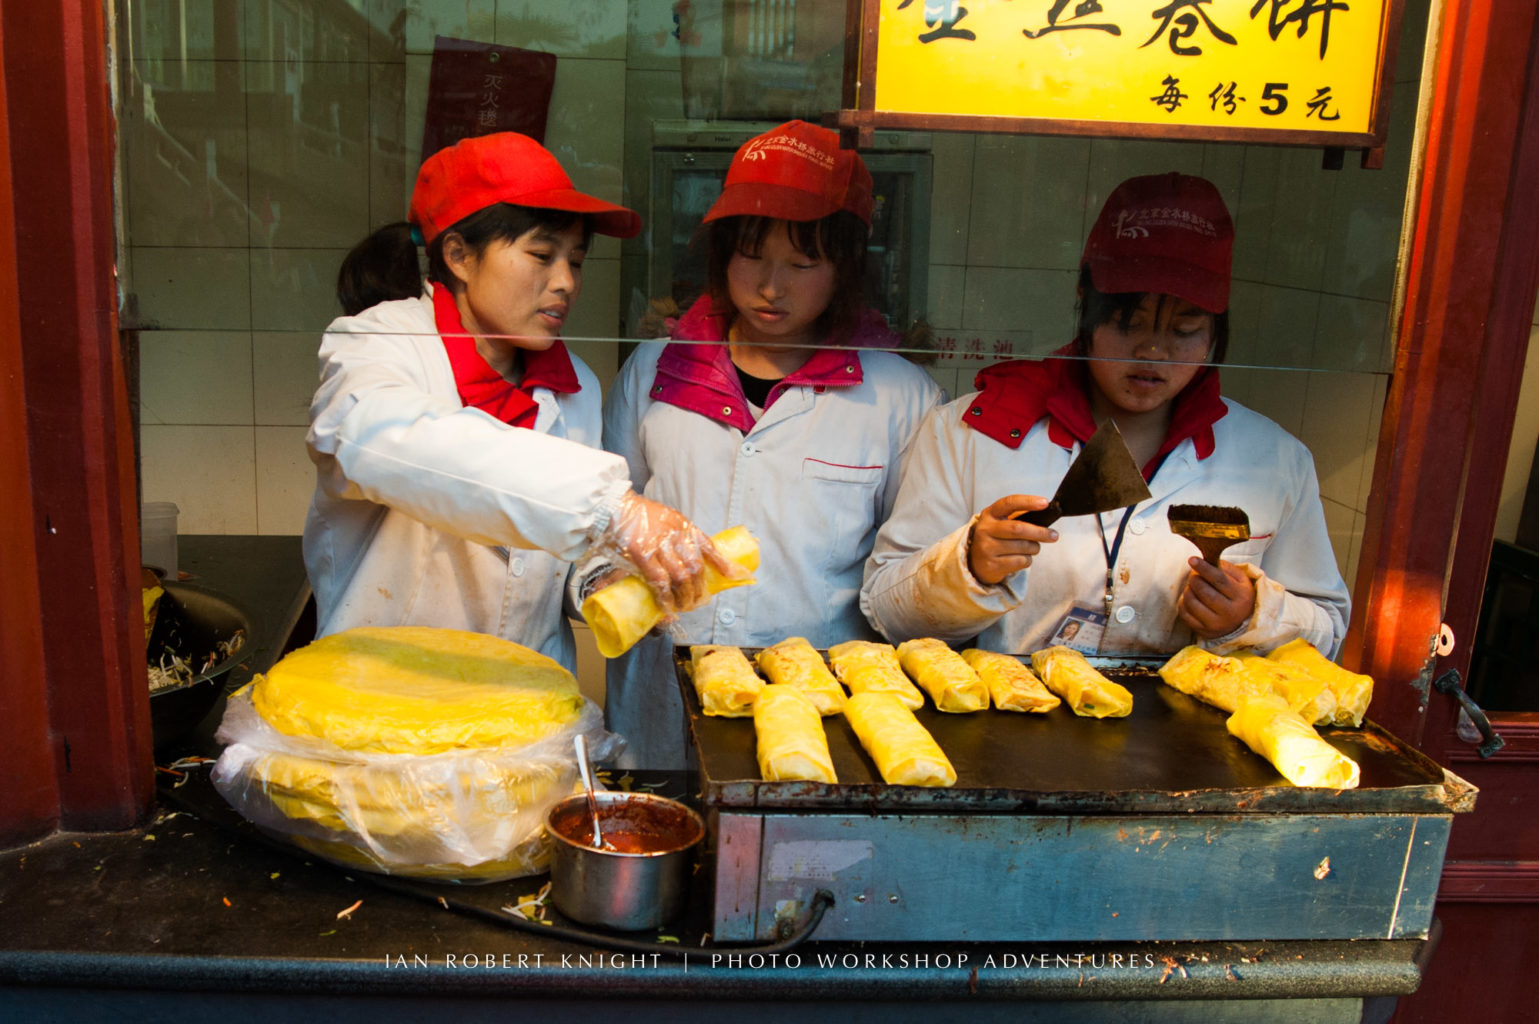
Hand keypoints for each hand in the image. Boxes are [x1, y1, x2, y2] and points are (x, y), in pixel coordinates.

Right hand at [603, 492, 732, 613]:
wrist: (613, 506)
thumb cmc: (636, 516)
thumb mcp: (665, 519)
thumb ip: (675, 537)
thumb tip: (683, 562)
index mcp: (683, 525)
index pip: (707, 545)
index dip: (721, 562)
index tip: (731, 574)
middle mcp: (675, 535)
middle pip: (696, 567)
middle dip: (700, 589)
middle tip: (700, 601)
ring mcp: (659, 545)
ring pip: (681, 577)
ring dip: (685, 597)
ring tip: (685, 607)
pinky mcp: (642, 554)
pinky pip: (659, 581)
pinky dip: (665, 597)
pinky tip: (667, 605)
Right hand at [967, 495, 1058, 585]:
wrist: (976, 563)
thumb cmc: (996, 539)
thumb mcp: (1001, 523)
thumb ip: (1019, 517)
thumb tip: (1046, 515)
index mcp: (990, 514)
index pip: (1009, 503)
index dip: (1028, 502)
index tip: (1045, 503)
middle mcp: (985, 529)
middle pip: (1019, 528)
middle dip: (1040, 532)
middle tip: (1054, 535)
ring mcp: (986, 548)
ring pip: (1023, 547)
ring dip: (1034, 548)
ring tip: (1032, 548)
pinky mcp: (991, 565)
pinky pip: (1020, 561)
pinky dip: (1027, 560)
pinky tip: (1020, 558)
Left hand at [1177, 558, 1256, 638]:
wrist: (1240, 621)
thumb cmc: (1236, 595)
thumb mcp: (1239, 579)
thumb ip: (1224, 568)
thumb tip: (1204, 560)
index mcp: (1242, 597)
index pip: (1220, 580)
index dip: (1204, 568)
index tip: (1192, 559)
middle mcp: (1230, 613)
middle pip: (1204, 592)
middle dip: (1195, 579)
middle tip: (1194, 575)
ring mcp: (1216, 624)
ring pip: (1192, 602)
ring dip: (1188, 590)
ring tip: (1193, 586)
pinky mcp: (1203, 631)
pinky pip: (1184, 613)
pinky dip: (1183, 602)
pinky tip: (1191, 598)